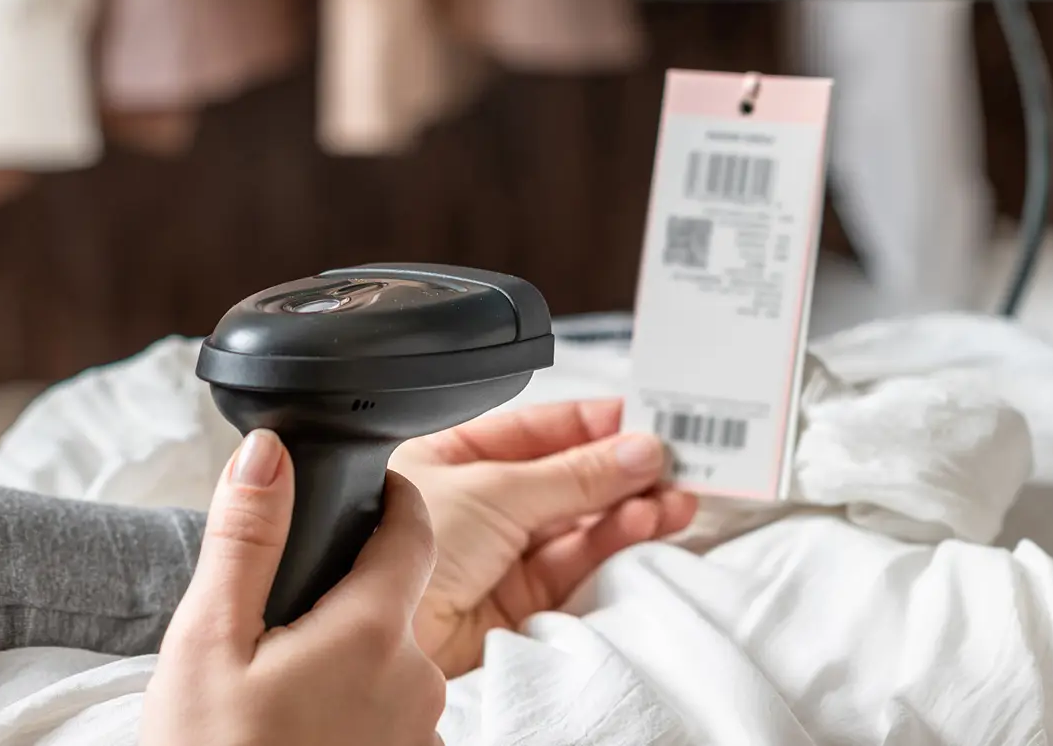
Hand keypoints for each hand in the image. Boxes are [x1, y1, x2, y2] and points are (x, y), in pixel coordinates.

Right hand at [143, 431, 444, 745]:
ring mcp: (423, 735)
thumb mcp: (207, 641)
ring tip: (278, 695)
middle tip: (275, 628)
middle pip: (395, 604)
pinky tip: (299, 733)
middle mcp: (418, 680)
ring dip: (349, 666)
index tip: (372, 489)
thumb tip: (270, 452)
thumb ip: (246, 539)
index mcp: (374, 630)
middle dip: (346, 600)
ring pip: (391, 668)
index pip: (414, 529)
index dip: (393, 498)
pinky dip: (354, 716)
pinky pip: (391, 721)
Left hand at [390, 399, 698, 677]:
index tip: (643, 418)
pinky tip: (644, 524)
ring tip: (673, 498)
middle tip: (673, 462)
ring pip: (576, 523)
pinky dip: (611, 544)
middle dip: (619, 470)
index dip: (590, 423)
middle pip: (563, 478)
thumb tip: (638, 449)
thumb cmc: (397, 547)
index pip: (534, 430)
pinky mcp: (516, 602)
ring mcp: (497, 553)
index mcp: (452, 454)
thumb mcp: (496, 491)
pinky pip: (574, 564)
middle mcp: (475, 502)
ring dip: (627, 508)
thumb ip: (574, 474)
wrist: (379, 634)